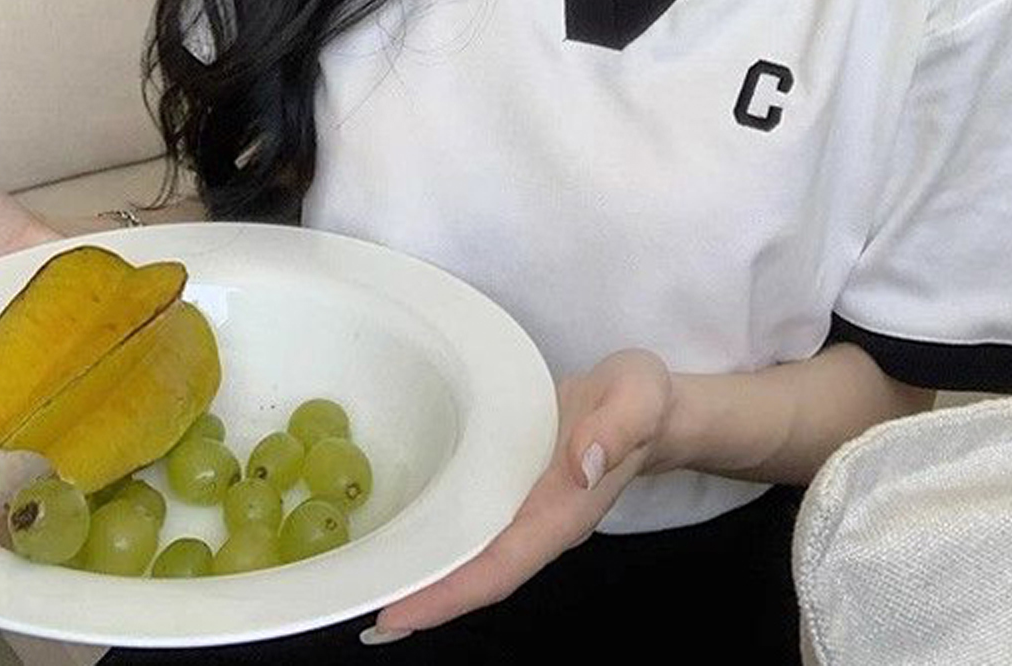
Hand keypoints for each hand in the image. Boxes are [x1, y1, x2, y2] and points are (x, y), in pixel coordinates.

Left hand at [366, 348, 673, 638]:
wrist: (651, 408)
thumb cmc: (641, 401)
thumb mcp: (637, 396)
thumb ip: (616, 427)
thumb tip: (583, 462)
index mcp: (562, 513)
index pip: (500, 569)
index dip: (448, 596)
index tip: (395, 616)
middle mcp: (537, 524)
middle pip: (474, 575)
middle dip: (421, 596)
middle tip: (360, 603)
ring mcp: (524, 511)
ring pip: (468, 554)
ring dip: (422, 569)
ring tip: (366, 576)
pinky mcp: (513, 488)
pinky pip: (470, 522)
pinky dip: (435, 533)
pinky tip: (401, 528)